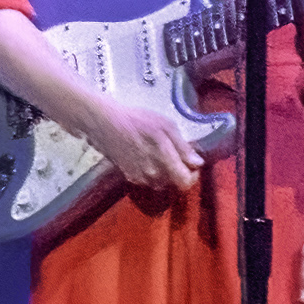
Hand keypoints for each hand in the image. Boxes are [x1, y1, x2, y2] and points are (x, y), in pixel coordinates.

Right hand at [87, 96, 204, 199]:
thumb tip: (197, 163)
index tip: (191, 163)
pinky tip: (145, 156)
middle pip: (174, 183)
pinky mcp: (129, 177)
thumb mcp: (166, 126)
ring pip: (161, 182)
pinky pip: (147, 180)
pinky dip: (151, 172)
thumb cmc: (138, 120)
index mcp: (165, 163)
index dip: (193, 175)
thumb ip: (183, 147)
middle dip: (178, 171)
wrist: (106, 123)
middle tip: (174, 154)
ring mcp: (140, 178)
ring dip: (164, 172)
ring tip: (159, 154)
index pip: (186, 183)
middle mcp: (153, 176)